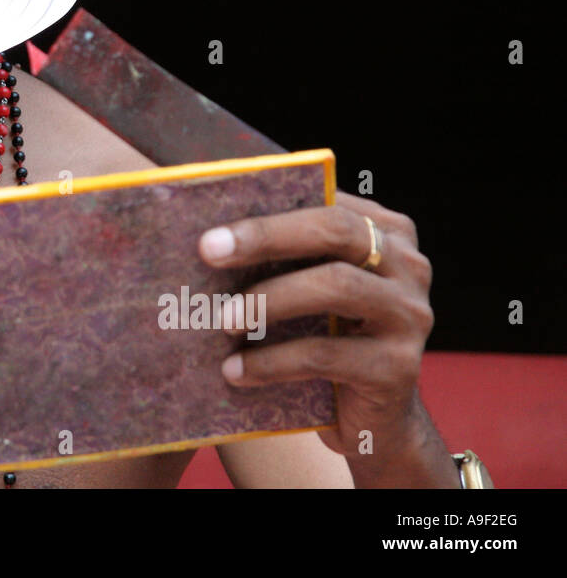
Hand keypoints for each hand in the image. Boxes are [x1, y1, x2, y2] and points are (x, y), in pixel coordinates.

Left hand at [198, 191, 436, 460]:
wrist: (370, 417)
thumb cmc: (326, 335)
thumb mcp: (307, 286)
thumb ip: (281, 254)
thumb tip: (209, 233)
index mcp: (385, 230)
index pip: (326, 203)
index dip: (268, 211)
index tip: (211, 225)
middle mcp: (408, 264)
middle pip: (336, 231)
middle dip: (267, 237)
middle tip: (209, 251)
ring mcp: (410, 314)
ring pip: (336, 287)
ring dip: (268, 300)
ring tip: (222, 318)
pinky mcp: (399, 366)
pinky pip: (326, 354)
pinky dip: (272, 361)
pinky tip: (235, 370)